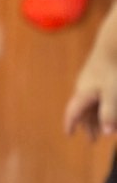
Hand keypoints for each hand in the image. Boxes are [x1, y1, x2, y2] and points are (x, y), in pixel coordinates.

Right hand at [65, 25, 116, 140]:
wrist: (113, 43)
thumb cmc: (112, 69)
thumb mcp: (112, 94)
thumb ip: (109, 113)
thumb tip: (106, 134)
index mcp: (83, 93)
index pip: (73, 112)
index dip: (71, 123)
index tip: (69, 134)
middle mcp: (84, 87)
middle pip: (84, 110)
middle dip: (89, 125)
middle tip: (92, 139)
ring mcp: (91, 79)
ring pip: (91, 103)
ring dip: (96, 117)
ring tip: (101, 127)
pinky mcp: (100, 74)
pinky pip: (97, 95)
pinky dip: (101, 106)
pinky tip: (107, 107)